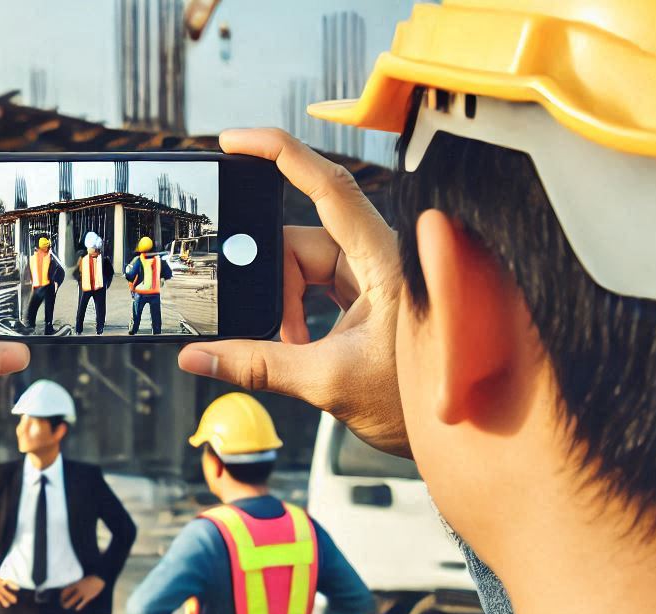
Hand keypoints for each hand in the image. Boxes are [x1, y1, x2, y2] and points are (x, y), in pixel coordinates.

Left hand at [59, 575, 104, 610]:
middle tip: (62, 603)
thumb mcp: (83, 580)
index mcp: (76, 583)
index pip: (66, 589)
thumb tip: (73, 588)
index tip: (61, 598)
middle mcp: (78, 588)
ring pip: (73, 599)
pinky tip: (76, 608)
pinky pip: (82, 602)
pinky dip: (79, 606)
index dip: (63, 594)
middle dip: (63, 599)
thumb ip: (78, 584)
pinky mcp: (88, 596)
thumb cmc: (91, 579)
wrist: (99, 579)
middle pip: (68, 594)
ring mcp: (83, 592)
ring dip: (68, 603)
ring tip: (65, 606)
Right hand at [177, 128, 409, 458]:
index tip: (234, 140)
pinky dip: (295, 314)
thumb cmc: (417, 402)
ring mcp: (371, 273)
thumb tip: (198, 358)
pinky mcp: (363, 292)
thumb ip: (258, 367)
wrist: (457, 431)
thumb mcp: (328, 384)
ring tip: (297, 350)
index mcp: (384, 259)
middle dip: (275, 286)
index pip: (326, 186)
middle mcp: (379, 255)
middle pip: (299, 240)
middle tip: (276, 331)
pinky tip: (300, 344)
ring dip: (285, 308)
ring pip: (301, 266)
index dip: (278, 153)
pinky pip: (312, 284)